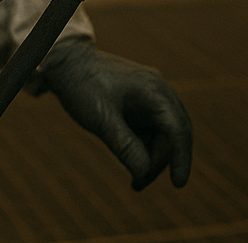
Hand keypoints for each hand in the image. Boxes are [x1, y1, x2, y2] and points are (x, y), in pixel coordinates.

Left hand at [41, 42, 192, 189]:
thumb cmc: (82, 86)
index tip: (178, 184)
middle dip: (160, 162)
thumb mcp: (102, 119)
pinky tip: (132, 163)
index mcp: (155, 92)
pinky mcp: (140, 104)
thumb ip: (125, 145)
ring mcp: (150, 98)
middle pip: (173, 134)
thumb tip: (144, 173)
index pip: (178, 129)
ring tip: (134, 180)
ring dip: (152, 158)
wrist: (66, 63)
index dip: (181, 157)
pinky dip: (145, 148)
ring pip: (163, 134)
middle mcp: (159, 93)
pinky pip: (151, 130)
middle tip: (138, 184)